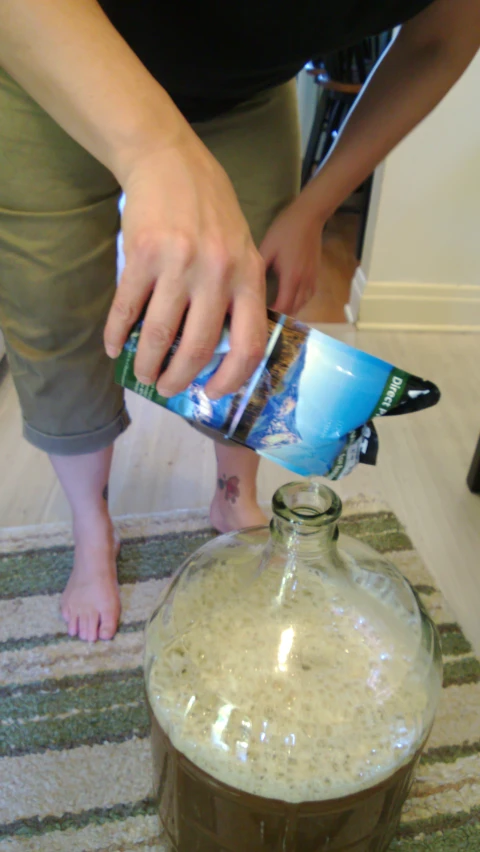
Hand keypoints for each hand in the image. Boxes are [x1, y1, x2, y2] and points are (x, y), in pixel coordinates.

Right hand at [103, 123, 266, 398]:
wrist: (170, 161)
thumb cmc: (211, 211)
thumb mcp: (242, 250)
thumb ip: (238, 295)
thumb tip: (221, 352)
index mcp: (248, 276)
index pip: (247, 345)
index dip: (230, 379)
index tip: (212, 392)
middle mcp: (216, 273)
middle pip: (196, 348)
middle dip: (178, 379)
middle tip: (168, 388)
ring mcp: (178, 264)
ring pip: (158, 335)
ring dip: (146, 364)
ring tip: (142, 374)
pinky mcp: (141, 255)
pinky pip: (126, 309)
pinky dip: (115, 335)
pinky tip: (112, 347)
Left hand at [260, 195, 325, 315]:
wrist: (309, 217)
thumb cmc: (285, 230)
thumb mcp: (267, 248)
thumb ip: (259, 269)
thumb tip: (247, 284)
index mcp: (291, 278)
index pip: (283, 307)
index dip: (272, 315)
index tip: (260, 315)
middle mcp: (304, 282)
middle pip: (294, 310)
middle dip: (280, 315)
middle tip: (266, 314)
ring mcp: (312, 279)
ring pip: (303, 304)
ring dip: (290, 309)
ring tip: (276, 309)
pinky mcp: (316, 274)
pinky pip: (309, 296)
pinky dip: (299, 301)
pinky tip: (290, 298)